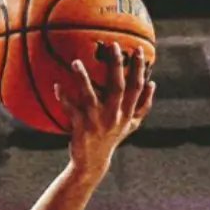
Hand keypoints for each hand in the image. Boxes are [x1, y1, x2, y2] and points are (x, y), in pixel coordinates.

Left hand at [54, 42, 154, 180]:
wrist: (92, 164)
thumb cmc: (111, 140)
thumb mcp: (130, 126)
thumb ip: (143, 106)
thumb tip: (153, 83)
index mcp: (127, 114)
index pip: (137, 87)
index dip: (139, 69)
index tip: (139, 50)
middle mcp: (114, 116)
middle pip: (118, 87)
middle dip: (116, 65)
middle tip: (112, 45)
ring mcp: (97, 122)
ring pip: (90, 96)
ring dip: (83, 78)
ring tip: (76, 62)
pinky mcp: (81, 129)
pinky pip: (71, 110)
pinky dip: (64, 98)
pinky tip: (57, 85)